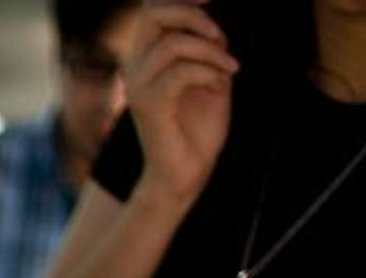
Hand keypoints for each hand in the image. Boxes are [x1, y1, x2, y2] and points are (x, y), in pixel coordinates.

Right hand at [127, 2, 237, 208]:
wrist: (186, 173)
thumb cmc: (198, 129)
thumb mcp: (210, 77)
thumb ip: (208, 49)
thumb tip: (214, 24)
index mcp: (147, 57)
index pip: (153, 8)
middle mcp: (136, 67)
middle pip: (154, 13)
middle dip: (193, 15)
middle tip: (220, 37)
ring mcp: (139, 87)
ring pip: (174, 44)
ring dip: (211, 52)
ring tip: (230, 69)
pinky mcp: (149, 107)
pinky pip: (181, 72)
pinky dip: (208, 73)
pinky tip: (220, 86)